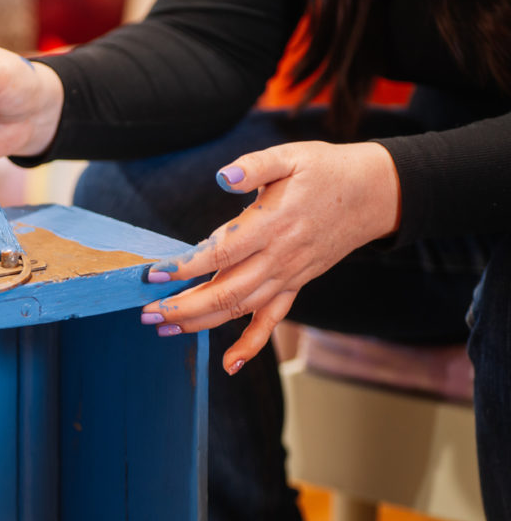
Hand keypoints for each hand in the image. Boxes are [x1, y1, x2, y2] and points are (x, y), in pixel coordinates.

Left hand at [140, 141, 400, 373]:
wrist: (373, 194)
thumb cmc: (326, 171)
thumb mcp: (291, 156)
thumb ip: (254, 166)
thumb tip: (223, 177)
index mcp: (272, 224)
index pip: (221, 252)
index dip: (186, 265)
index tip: (154, 273)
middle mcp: (279, 257)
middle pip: (225, 291)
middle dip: (182, 307)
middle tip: (146, 313)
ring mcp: (288, 276)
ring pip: (240, 309)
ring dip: (200, 322)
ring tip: (163, 329)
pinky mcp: (295, 285)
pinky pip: (272, 321)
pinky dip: (251, 344)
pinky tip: (229, 363)